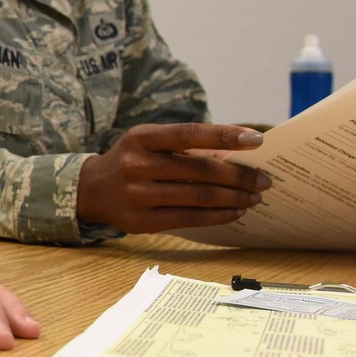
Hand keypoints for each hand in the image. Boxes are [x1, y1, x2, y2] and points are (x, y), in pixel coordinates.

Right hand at [75, 122, 269, 232]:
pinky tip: (235, 212)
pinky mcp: (142, 222)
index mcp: (142, 138)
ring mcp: (138, 195)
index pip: (189, 133)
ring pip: (198, 197)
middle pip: (200, 170)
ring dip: (233, 198)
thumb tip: (237, 156)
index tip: (257, 140)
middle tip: (264, 179)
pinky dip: (217, 216)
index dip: (225, 135)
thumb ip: (188, 148)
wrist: (91, 190)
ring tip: (254, 197)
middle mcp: (137, 165)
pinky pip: (189, 219)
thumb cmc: (133, 160)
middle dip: (239, 175)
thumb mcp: (151, 144)